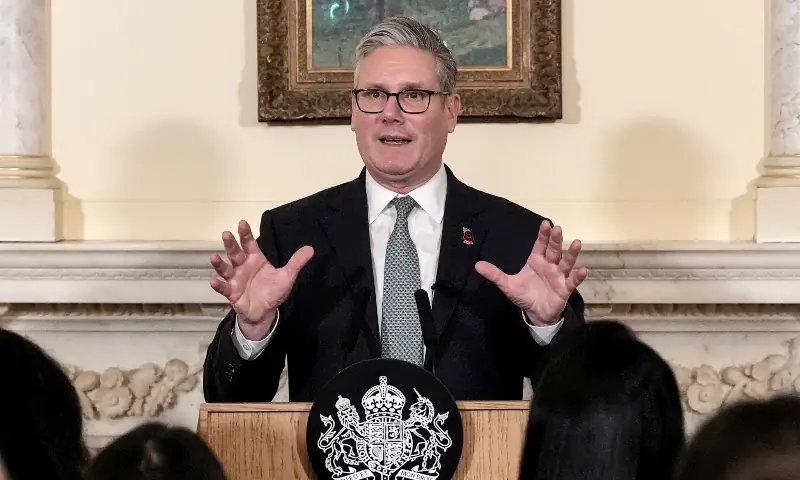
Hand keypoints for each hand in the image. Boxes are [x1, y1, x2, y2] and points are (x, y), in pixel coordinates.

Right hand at [209, 220, 313, 338]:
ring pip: (226, 268)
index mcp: (255, 259)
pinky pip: (224, 288)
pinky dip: (218, 285)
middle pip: (235, 253)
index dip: (246, 234)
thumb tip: (310, 249)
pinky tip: (214, 281)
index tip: (242, 223)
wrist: (265, 312)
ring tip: (214, 257)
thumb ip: (296, 262)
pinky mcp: (232, 293)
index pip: (249, 243)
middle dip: (231, 244)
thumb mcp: (287, 276)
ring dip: (219, 263)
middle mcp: (243, 266)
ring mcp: (236, 279)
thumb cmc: (273, 291)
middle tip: (226, 233)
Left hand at [475, 221, 587, 325]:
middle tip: (559, 228)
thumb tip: (477, 265)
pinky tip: (583, 270)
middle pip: (554, 250)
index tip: (545, 224)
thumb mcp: (507, 284)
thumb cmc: (524, 295)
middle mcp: (549, 265)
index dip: (543, 235)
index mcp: (536, 261)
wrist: (535, 313)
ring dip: (571, 253)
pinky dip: (578, 276)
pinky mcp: (565, 288)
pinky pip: (573, 281)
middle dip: (556, 239)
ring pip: (566, 262)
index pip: (540, 245)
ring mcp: (559, 276)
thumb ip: (494, 274)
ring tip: (577, 243)